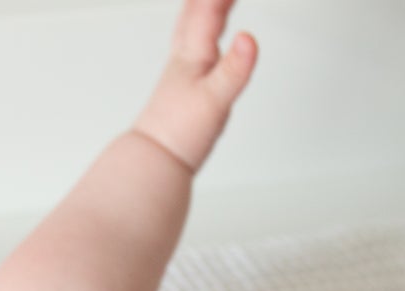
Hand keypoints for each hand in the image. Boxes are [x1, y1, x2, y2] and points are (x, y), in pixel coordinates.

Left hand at [134, 0, 257, 173]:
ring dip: (204, 8)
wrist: (155, 160)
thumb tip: (249, 38)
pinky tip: (206, 48)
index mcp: (193, 55)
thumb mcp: (215, 100)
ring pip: (191, 28)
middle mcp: (184, 58)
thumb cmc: (179, 132)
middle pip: (196, 10)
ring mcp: (181, 73)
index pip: (209, 8)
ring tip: (217, 0)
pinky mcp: (181, 89)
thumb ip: (234, 69)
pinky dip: (200, 37)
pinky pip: (192, 51)